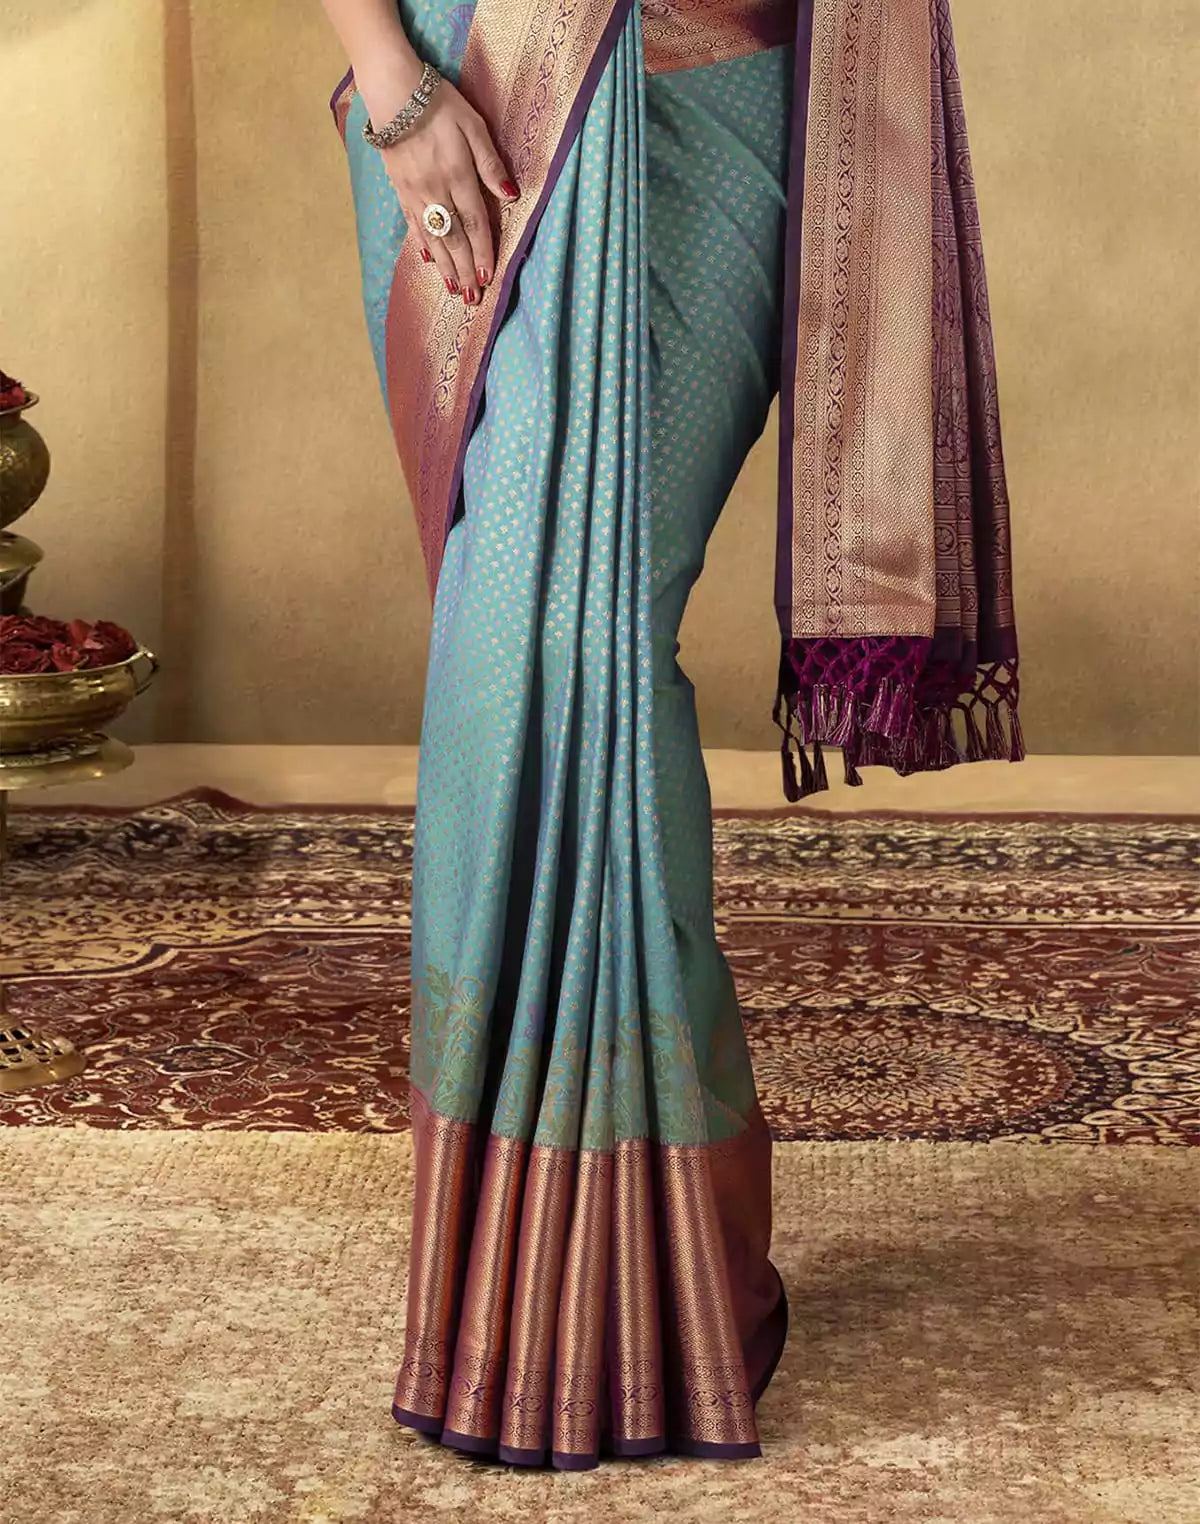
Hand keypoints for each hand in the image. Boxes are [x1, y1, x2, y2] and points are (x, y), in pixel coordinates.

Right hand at [364, 65, 518, 304]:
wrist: (393, 92)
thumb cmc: (440, 104)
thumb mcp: (474, 126)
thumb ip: (491, 164)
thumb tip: (511, 196)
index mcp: (459, 177)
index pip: (476, 224)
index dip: (483, 252)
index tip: (489, 277)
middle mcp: (437, 192)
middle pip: (455, 239)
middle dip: (466, 270)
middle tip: (473, 297)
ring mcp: (416, 194)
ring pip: (434, 238)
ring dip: (446, 266)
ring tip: (454, 289)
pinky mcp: (401, 190)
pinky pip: (413, 224)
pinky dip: (422, 245)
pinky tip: (429, 260)